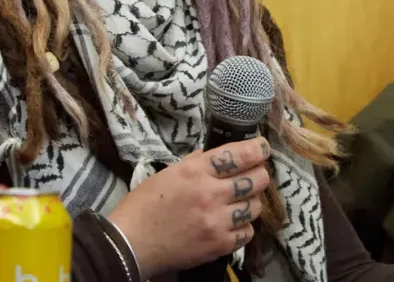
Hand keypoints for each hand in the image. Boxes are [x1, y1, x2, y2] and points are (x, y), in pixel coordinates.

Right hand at [108, 138, 271, 279]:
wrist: (130, 244)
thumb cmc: (144, 205)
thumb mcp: (168, 173)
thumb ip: (195, 162)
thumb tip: (217, 155)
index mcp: (196, 171)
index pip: (239, 154)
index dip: (258, 149)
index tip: (263, 148)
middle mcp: (210, 194)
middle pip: (255, 180)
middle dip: (259, 175)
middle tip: (256, 176)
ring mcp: (217, 221)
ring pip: (255, 206)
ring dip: (252, 202)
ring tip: (242, 201)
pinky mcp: (218, 245)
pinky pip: (247, 233)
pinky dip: (245, 227)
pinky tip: (234, 223)